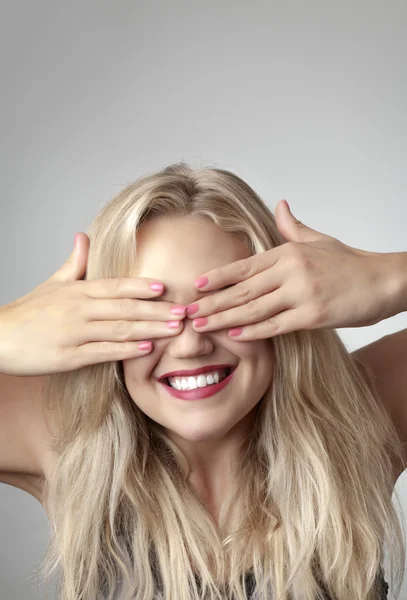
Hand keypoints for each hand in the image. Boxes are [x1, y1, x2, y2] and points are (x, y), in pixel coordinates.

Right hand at [0, 233, 184, 375]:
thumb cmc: (29, 311)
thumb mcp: (52, 283)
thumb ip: (75, 263)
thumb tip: (84, 237)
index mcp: (78, 291)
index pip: (115, 286)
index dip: (141, 287)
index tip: (165, 288)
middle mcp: (79, 309)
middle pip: (124, 307)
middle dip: (157, 310)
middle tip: (184, 311)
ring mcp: (75, 333)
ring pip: (118, 329)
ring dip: (149, 329)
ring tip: (174, 330)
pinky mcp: (69, 357)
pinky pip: (102, 352)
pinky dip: (125, 350)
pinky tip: (146, 349)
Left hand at [185, 200, 394, 339]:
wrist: (385, 280)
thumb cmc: (351, 263)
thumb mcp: (319, 240)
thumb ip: (293, 227)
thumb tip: (280, 205)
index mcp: (288, 252)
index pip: (245, 265)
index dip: (219, 276)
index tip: (197, 285)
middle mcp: (291, 270)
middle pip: (242, 289)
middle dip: (212, 302)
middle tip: (188, 313)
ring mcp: (301, 292)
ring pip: (253, 308)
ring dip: (224, 319)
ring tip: (201, 326)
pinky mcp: (313, 314)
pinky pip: (276, 325)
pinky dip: (254, 331)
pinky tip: (234, 334)